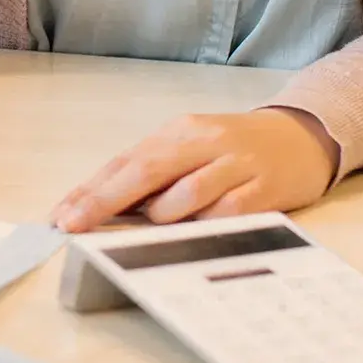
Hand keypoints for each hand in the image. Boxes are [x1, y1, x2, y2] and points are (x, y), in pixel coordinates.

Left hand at [51, 107, 339, 233]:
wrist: (302, 137)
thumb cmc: (234, 150)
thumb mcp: (190, 150)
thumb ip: (154, 174)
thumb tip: (104, 209)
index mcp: (178, 132)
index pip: (124, 162)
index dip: (90, 191)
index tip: (60, 216)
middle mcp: (203, 142)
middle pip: (145, 172)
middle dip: (104, 202)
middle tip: (74, 226)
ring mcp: (234, 164)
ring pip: (185, 194)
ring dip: (161, 216)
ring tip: (155, 224)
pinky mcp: (263, 189)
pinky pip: (227, 213)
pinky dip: (204, 225)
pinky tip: (197, 230)